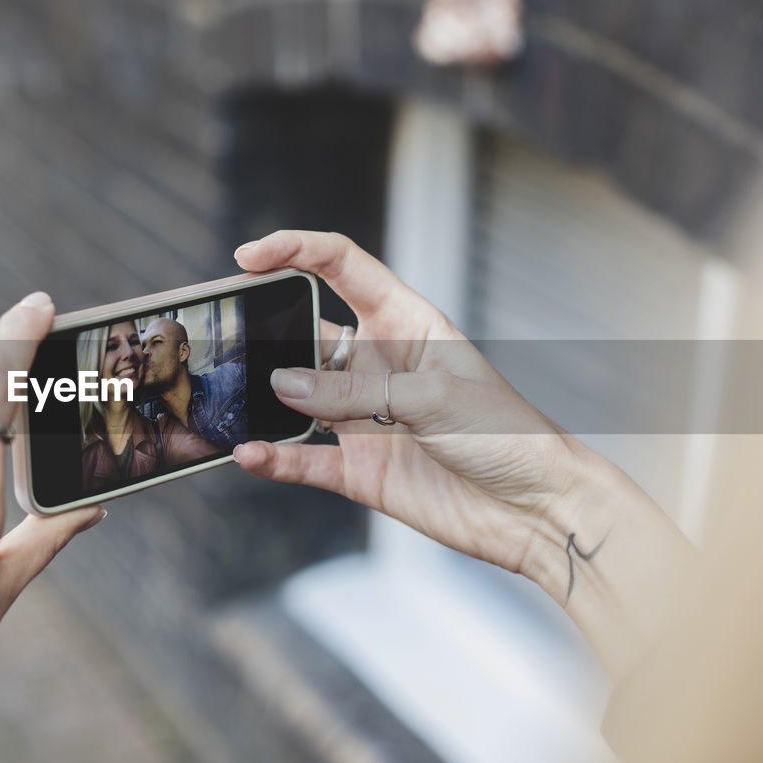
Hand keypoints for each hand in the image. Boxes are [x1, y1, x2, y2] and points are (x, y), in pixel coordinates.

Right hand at [232, 231, 692, 677]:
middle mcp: (378, 364)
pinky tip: (250, 452)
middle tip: (225, 332)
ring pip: (295, 397)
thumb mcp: (433, 397)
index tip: (251, 257)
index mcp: (407, 323)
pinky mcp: (358, 468)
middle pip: (306, 331)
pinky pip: (303, 459)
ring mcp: (364, 417)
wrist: (537, 511)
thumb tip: (282, 384)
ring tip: (229, 396)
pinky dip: (275, 457)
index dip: (296, 251)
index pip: (342, 268)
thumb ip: (354, 391)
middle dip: (265, 327)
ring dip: (262, 397)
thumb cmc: (510, 436)